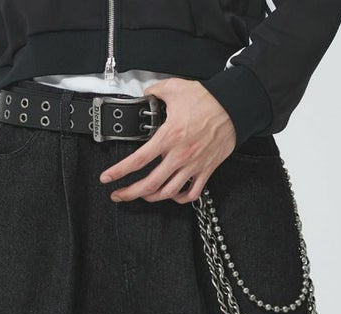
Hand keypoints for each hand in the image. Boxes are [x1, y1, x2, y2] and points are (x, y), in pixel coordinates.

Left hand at [99, 78, 235, 203]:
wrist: (233, 108)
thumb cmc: (208, 100)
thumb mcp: (175, 88)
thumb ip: (155, 91)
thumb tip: (145, 93)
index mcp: (168, 137)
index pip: (138, 160)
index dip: (119, 172)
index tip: (107, 178)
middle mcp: (179, 155)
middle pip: (150, 184)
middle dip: (129, 193)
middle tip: (118, 195)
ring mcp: (192, 166)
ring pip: (168, 193)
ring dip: (151, 198)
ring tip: (141, 195)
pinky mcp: (205, 170)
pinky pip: (191, 194)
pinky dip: (179, 198)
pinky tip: (171, 194)